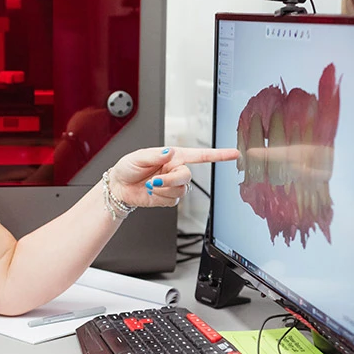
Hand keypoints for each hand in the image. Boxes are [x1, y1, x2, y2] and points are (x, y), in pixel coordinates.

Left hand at [108, 146, 239, 207]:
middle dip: (171, 180)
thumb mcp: (138, 157)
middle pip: (187, 176)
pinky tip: (152, 193)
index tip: (234, 154)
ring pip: (181, 190)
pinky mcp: (167, 198)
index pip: (200, 155)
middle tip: (155, 181)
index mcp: (173, 157)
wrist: (119, 187)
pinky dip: (160, 198)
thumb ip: (155, 155)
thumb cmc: (127, 168)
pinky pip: (173, 201)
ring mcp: (172, 185)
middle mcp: (175, 170)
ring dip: (164, 190)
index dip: (218, 154)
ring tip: (150, 186)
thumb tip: (169, 152)